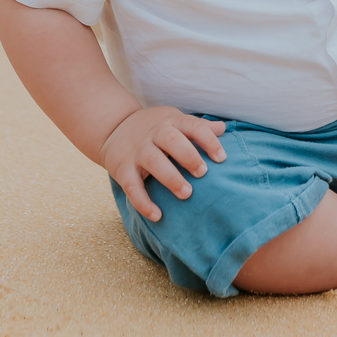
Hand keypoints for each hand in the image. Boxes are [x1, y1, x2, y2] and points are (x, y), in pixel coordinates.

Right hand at [101, 105, 226, 221]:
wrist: (113, 127)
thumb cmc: (155, 127)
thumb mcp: (175, 121)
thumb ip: (198, 126)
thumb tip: (223, 129)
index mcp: (171, 121)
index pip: (193, 126)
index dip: (209, 141)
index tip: (221, 158)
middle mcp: (154, 132)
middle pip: (171, 140)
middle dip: (188, 156)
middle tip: (203, 173)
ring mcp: (137, 150)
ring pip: (153, 161)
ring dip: (170, 177)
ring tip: (187, 194)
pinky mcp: (122, 168)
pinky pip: (132, 187)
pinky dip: (143, 202)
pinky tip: (157, 215)